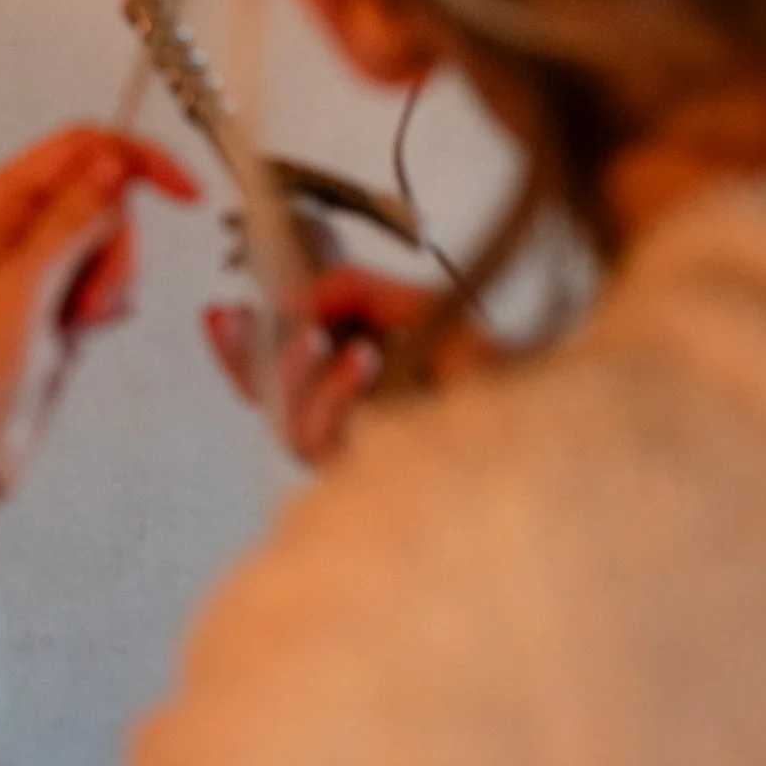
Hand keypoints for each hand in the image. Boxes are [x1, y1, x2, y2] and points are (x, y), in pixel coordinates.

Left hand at [0, 126, 197, 510]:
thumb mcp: (20, 290)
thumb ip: (71, 222)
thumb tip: (110, 164)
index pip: (77, 148)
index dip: (134, 161)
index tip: (182, 188)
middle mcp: (9, 231)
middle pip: (103, 196)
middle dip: (116, 243)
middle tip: (90, 293)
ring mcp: (34, 271)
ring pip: (109, 242)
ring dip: (112, 280)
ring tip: (76, 321)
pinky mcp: (54, 308)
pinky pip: (104, 283)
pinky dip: (107, 304)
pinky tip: (80, 333)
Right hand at [203, 262, 499, 464]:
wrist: (547, 402)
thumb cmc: (492, 364)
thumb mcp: (412, 305)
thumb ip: (351, 290)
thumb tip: (295, 297)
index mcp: (349, 394)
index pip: (271, 380)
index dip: (236, 350)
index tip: (218, 313)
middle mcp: (349, 431)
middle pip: (269, 407)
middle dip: (261, 358)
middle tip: (283, 318)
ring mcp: (360, 458)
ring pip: (291, 425)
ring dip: (300, 374)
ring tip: (322, 335)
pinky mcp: (374, 475)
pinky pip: (331, 440)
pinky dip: (338, 394)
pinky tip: (362, 359)